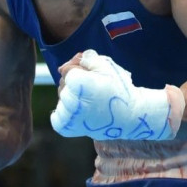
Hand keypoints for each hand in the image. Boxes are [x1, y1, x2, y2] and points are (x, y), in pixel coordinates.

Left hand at [50, 50, 184, 140]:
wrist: (130, 117)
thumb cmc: (119, 89)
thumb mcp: (106, 65)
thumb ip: (86, 57)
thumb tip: (64, 66)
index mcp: (78, 83)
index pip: (67, 70)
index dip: (80, 69)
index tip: (94, 75)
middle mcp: (71, 101)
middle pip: (63, 84)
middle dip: (75, 83)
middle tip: (95, 89)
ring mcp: (69, 117)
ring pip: (61, 98)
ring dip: (71, 97)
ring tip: (91, 101)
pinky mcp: (68, 129)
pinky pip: (57, 117)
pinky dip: (64, 114)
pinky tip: (80, 111)